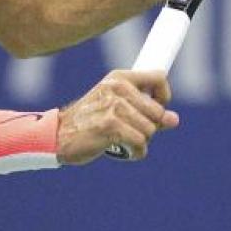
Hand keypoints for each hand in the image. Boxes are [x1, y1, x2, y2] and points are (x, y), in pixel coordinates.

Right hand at [55, 70, 179, 163]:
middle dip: (148, 128)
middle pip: (158, 112)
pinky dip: (134, 153)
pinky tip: (119, 151)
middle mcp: (117, 88)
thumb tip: (174, 120)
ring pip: (150, 130)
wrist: (56, 136)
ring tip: (119, 141)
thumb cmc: (87, 123)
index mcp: (118, 78)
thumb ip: (145, 111)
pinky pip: (141, 143)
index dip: (163, 97)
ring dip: (139, 142)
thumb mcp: (115, 109)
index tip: (154, 111)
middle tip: (127, 132)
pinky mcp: (111, 126)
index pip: (159, 78)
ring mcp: (114, 106)